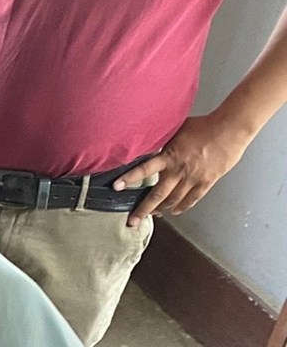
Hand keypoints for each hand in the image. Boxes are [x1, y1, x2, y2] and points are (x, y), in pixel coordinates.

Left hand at [116, 113, 253, 225]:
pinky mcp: (207, 181)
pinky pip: (192, 199)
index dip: (130, 178)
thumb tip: (146, 140)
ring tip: (152, 215)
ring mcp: (193, 178)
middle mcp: (179, 170)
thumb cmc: (204, 125)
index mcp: (169, 155)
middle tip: (132, 221)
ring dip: (161, 209)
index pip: (144, 169)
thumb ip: (162, 140)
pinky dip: (182, 207)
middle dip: (143, 210)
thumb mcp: (177, 130)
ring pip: (173, 200)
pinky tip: (175, 211)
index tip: (116, 187)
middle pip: (157, 195)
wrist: (231, 129)